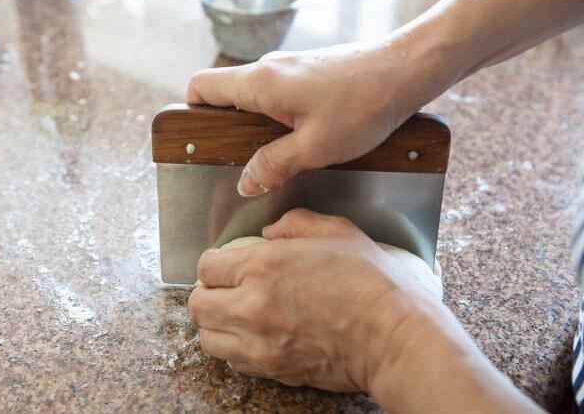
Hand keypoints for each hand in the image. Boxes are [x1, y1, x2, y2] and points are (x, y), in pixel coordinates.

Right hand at [186, 43, 428, 196]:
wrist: (405, 70)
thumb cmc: (364, 104)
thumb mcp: (315, 147)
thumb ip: (273, 165)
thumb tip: (246, 183)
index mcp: (260, 83)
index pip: (201, 87)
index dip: (193, 113)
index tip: (202, 142)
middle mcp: (269, 69)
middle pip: (226, 95)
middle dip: (229, 130)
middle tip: (247, 161)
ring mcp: (290, 68)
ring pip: (255, 97)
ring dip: (259, 127)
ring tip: (282, 155)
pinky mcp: (309, 72)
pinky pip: (279, 95)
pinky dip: (280, 118)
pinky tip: (306, 139)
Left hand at [188, 209, 541, 412]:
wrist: (394, 337)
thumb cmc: (371, 282)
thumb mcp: (336, 231)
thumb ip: (294, 222)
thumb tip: (269, 232)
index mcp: (263, 265)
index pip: (206, 266)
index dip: (215, 263)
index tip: (227, 264)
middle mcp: (251, 305)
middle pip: (198, 304)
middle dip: (208, 292)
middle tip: (226, 288)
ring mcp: (259, 343)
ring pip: (207, 337)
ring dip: (216, 323)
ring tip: (236, 314)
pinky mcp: (272, 369)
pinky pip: (232, 361)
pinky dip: (234, 347)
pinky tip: (255, 335)